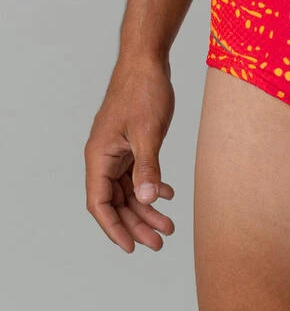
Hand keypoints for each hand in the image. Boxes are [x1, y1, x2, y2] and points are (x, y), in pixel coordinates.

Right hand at [84, 55, 175, 252]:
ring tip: (169, 226)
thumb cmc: (144, 91)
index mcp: (99, 156)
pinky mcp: (131, 143)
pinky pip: (138, 174)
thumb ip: (148, 167)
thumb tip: (146, 200)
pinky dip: (152, 186)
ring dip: (147, 209)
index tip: (131, 248)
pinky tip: (168, 195)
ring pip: (129, 190)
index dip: (114, 228)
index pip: (100, 203)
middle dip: (136, 224)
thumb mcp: (148, 132)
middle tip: (160, 242)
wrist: (148, 62)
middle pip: (116, 201)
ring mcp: (117, 150)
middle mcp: (104, 156)